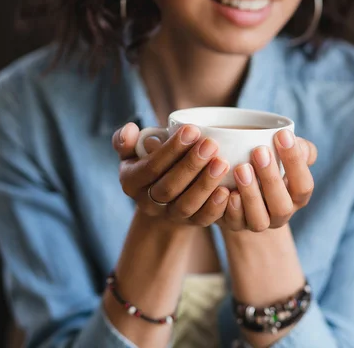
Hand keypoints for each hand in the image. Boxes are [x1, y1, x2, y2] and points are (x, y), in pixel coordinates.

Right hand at [113, 123, 230, 226]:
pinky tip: (227, 190)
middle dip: (191, 165)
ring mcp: (170, 216)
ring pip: (186, 205)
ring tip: (223, 163)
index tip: (192, 130)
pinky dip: (216, 207)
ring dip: (205, 184)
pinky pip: (203, 219)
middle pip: (169, 188)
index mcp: (131, 182)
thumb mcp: (133, 151)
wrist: (164, 195)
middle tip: (211, 145)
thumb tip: (130, 130)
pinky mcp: (191, 223)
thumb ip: (126, 139)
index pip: (150, 167)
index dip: (171, 150)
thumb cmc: (152, 162)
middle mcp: (148, 203)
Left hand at [221, 130, 317, 231]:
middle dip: (271, 179)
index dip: (295, 162)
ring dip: (250, 195)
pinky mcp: (235, 225)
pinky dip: (230, 208)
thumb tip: (298, 141)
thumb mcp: (284, 152)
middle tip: (259, 151)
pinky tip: (225, 190)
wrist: (239, 182)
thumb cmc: (268, 161)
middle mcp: (280, 214)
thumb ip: (298, 147)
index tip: (282, 135)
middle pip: (281, 206)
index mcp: (297, 197)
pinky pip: (233, 223)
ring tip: (241, 168)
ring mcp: (257, 223)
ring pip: (259, 220)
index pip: (303, 185)